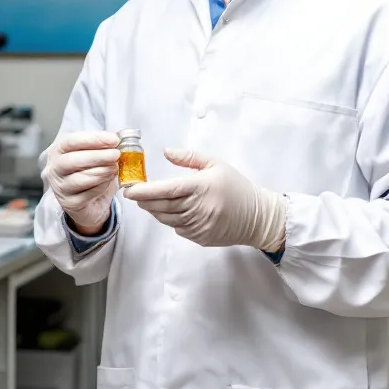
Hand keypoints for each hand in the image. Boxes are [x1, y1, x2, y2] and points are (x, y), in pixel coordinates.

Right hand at [42, 131, 121, 233]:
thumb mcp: (92, 154)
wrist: (87, 200)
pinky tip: (109, 180)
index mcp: (58, 151)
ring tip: (115, 167)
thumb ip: (101, 146)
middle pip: (73, 160)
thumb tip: (118, 140)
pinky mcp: (70, 203)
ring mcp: (60, 187)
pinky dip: (102, 185)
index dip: (94, 139)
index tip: (114, 139)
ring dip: (102, 171)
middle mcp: (54, 169)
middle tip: (116, 154)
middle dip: (98, 156)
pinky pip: (88, 193)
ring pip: (81, 178)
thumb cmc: (88, 171)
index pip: (71, 141)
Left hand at [124, 148, 285, 250]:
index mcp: (201, 187)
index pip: (166, 190)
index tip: (130, 189)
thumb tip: (166, 152)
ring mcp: (198, 225)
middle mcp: (198, 208)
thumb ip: (189, 157)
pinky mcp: (199, 237)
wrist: (257, 217)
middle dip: (144, 200)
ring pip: (166, 219)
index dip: (145, 191)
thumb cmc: (236, 187)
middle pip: (161, 206)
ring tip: (149, 201)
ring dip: (154, 210)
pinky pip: (177, 228)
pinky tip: (172, 211)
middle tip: (134, 193)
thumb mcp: (216, 164)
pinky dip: (170, 220)